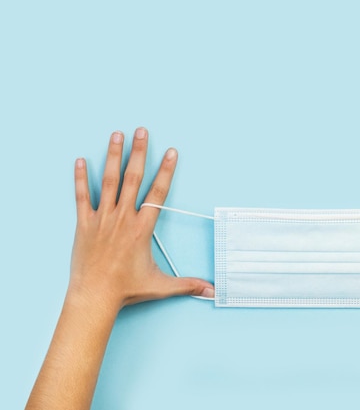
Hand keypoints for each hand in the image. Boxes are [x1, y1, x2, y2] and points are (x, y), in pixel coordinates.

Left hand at [70, 128, 213, 309]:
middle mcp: (123, 218)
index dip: (166, 171)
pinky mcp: (84, 224)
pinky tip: (80, 160)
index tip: (171, 153)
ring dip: (113, 156)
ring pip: (109, 181)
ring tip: (116, 135)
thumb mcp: (161, 285)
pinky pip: (82, 196)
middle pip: (133, 178)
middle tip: (143, 131)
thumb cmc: (126, 289)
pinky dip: (80, 178)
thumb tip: (210, 291)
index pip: (158, 193)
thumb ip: (187, 284)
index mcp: (142, 228)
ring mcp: (102, 219)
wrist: (94, 296)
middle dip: (139, 152)